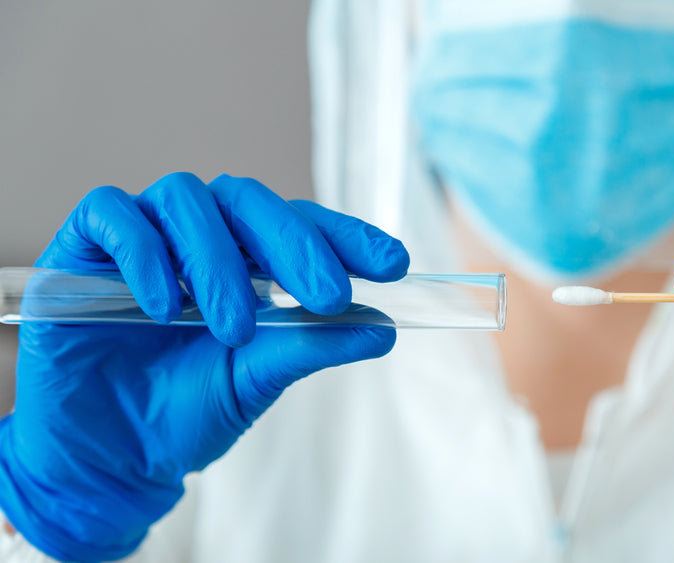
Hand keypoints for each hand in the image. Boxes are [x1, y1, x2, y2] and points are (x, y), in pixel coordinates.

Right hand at [0, 173, 408, 561]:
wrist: (110, 457)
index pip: (300, 224)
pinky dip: (145, 254)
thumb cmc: (187, 411)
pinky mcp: (82, 249)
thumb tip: (385, 327)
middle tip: (328, 295)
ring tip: (236, 329)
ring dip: (218, 262)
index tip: (395, 265)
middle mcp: (198, 235)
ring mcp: (142, 235)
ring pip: (185, 200)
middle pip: (248, 201)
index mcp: (247, 259)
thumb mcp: (257, 379)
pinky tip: (166, 307)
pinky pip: (115, 217)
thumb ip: (313, 345)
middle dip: (295, 245)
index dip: (347, 236)